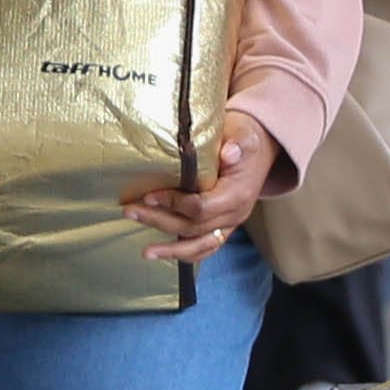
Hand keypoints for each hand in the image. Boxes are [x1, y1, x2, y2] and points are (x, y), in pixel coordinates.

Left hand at [127, 111, 277, 264]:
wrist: (259, 150)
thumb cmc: (245, 140)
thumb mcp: (244, 135)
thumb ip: (237, 143)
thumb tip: (229, 152)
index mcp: (237, 194)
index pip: (203, 208)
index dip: (174, 204)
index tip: (150, 196)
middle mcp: (235, 215)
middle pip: (194, 227)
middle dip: (160, 221)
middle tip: (130, 211)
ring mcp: (229, 224)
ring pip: (199, 245)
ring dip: (171, 250)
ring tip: (146, 252)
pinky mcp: (222, 228)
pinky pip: (206, 248)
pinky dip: (185, 254)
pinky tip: (163, 255)